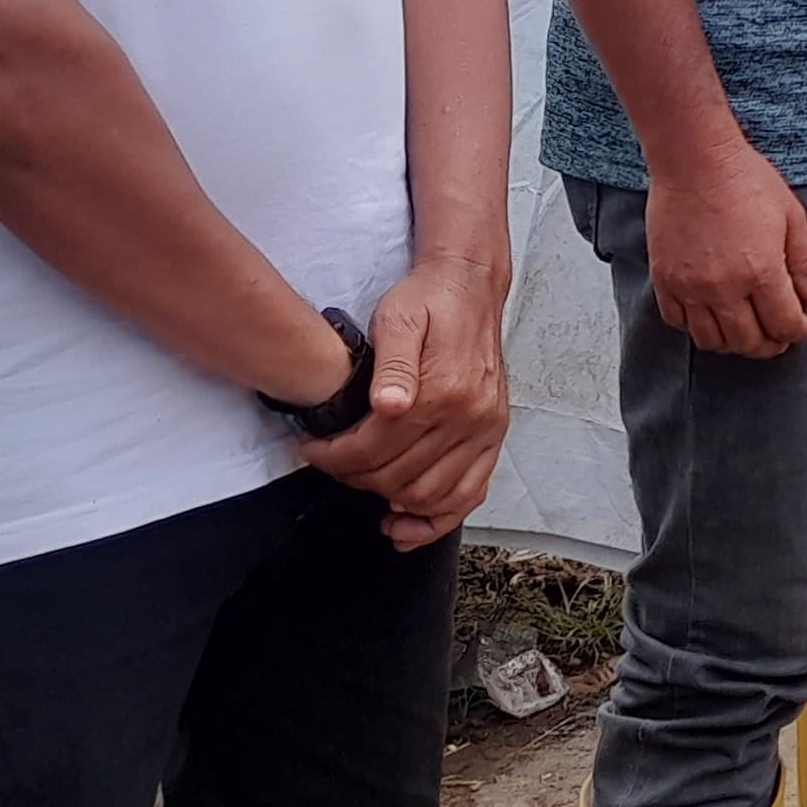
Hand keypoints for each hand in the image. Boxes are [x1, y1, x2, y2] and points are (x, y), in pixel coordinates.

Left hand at [307, 250, 511, 548]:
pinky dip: (437, 518)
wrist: (470, 285)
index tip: (313, 450)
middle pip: (399, 477)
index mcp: (443, 390)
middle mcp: (470, 416)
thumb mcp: (398, 318)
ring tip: (362, 483)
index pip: (376, 450)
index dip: (334, 458)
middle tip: (332, 461)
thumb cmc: (429, 300)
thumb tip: (387, 406)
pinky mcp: (493, 435)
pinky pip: (470, 494)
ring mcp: (486, 429)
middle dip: (354, 477)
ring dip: (390, 500)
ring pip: (431, 496)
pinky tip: (406, 521)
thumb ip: (391, 364)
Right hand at [645, 136, 806, 357]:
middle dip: (770, 345)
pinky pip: (677, 322)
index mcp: (761, 271)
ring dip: (734, 343)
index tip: (804, 328)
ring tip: (747, 331)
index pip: (784, 323)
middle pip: (748, 341)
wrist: (693, 159)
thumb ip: (805, 260)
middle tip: (779, 337)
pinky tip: (711, 316)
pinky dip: (696, 328)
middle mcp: (723, 287)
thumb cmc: (745, 179)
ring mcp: (689, 286)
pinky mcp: (663, 279)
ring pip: (711, 340)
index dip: (800, 331)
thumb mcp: (792, 215)